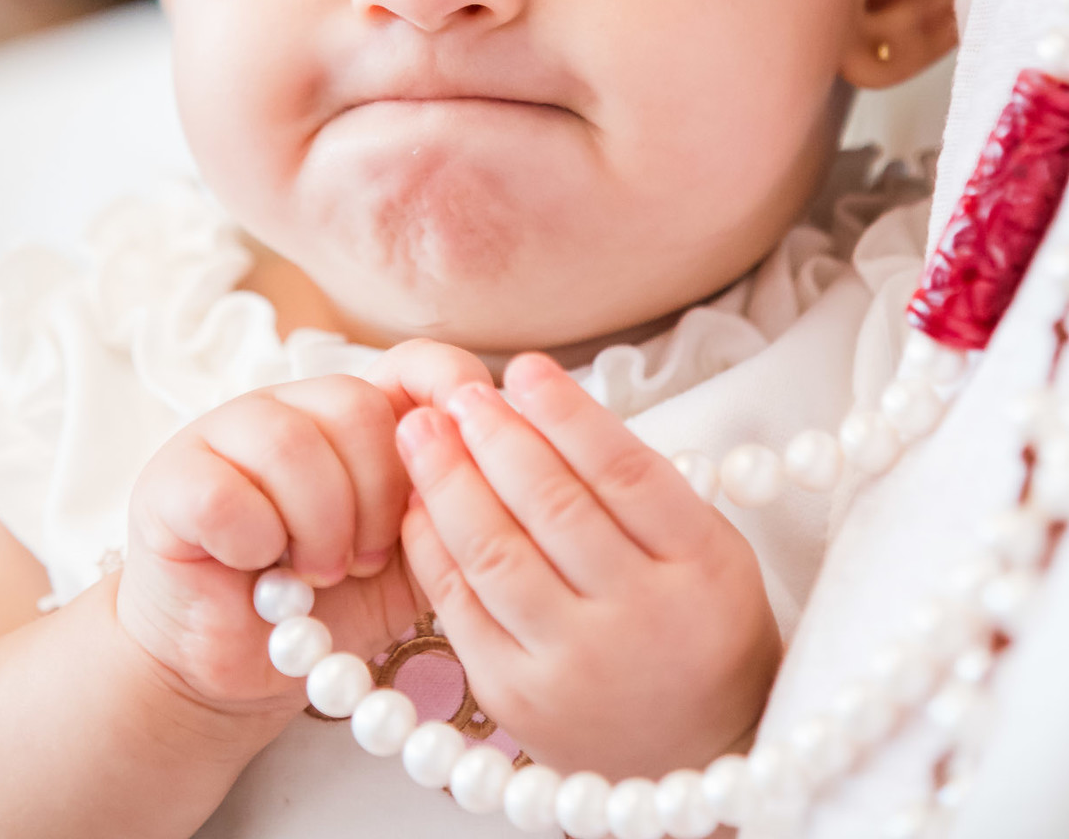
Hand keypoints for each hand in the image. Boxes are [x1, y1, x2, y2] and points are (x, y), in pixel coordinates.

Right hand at [117, 343, 492, 717]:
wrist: (235, 670)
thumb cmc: (329, 607)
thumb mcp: (412, 560)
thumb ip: (451, 508)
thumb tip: (506, 455)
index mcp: (357, 416)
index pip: (416, 361)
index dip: (451, 390)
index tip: (472, 446)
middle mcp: (295, 406)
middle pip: (357, 408)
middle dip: (376, 501)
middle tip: (363, 560)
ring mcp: (227, 432)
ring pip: (293, 444)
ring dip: (317, 529)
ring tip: (315, 573)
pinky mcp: (172, 477)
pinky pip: (229, 494)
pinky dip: (254, 545)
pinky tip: (256, 570)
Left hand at [397, 351, 780, 778]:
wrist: (693, 759)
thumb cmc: (697, 625)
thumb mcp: (707, 548)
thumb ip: (641, 485)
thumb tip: (546, 403)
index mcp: (701, 568)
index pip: (625, 472)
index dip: (568, 412)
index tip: (525, 366)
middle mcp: (641, 620)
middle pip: (554, 507)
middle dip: (497, 437)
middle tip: (463, 393)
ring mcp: (575, 667)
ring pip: (497, 555)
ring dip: (449, 481)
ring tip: (420, 429)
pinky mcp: (518, 701)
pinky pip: (461, 608)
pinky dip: (433, 547)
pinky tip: (417, 502)